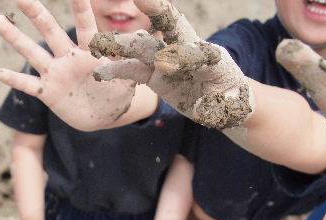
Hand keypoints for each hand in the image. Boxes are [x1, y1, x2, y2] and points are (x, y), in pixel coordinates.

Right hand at [0, 0, 136, 130]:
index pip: (84, 24)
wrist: (104, 115)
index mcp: (89, 51)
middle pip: (50, 31)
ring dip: (16, 38)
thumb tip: (149, 35)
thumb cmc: (118, 90)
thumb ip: (135, 57)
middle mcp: (69, 57)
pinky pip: (29, 86)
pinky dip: (15, 81)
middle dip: (37, 13)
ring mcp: (56, 74)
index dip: (80, 6)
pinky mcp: (48, 92)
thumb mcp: (131, 76)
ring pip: (33, 53)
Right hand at [90, 0, 252, 128]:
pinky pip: (133, 73)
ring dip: (116, 51)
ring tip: (94, 48)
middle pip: (145, 38)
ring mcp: (162, 63)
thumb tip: (182, 61)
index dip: (154, 7)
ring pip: (135, 54)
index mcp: (191, 42)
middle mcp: (173, 49)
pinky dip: (118, 71)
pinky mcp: (155, 78)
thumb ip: (204, 66)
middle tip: (104, 35)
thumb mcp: (221, 74)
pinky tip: (101, 71)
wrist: (227, 104)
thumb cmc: (230, 87)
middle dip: (125, 36)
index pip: (170, 20)